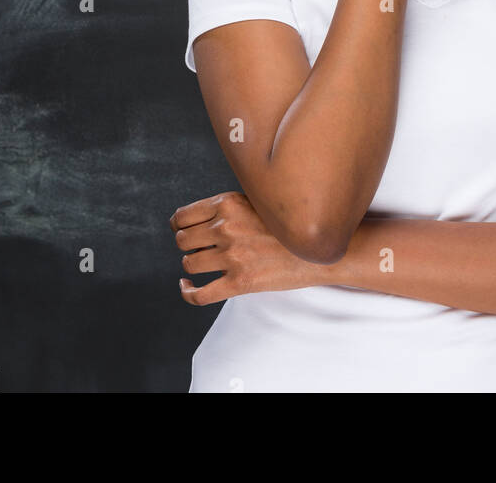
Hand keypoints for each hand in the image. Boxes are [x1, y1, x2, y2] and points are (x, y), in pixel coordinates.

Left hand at [172, 190, 325, 305]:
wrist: (317, 248)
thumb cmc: (286, 225)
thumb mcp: (256, 201)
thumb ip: (228, 207)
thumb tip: (194, 218)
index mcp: (229, 203)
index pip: (183, 216)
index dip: (178, 225)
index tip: (182, 230)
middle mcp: (227, 227)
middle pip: (182, 240)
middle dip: (186, 245)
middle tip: (197, 247)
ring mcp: (232, 256)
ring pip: (189, 264)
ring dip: (192, 266)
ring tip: (202, 264)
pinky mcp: (239, 282)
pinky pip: (199, 295)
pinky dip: (187, 293)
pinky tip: (187, 288)